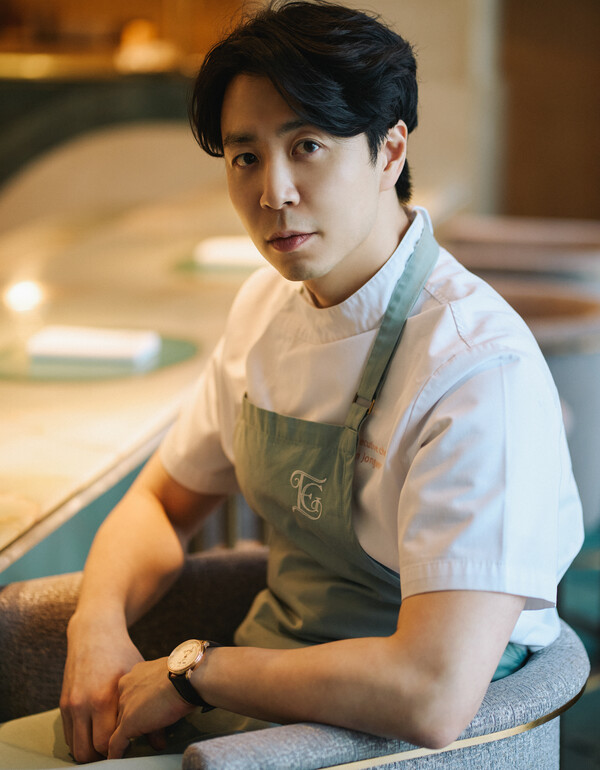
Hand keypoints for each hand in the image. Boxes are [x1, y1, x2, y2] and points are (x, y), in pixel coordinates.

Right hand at [60, 614, 142, 761]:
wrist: (95, 634)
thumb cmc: (122, 654)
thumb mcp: (137, 678)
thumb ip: (146, 711)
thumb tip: (159, 742)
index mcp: (104, 699)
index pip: (107, 743)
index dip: (119, 749)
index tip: (130, 745)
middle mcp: (83, 705)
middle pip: (88, 751)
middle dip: (103, 754)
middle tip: (118, 748)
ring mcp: (70, 705)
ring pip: (76, 747)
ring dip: (90, 749)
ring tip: (107, 742)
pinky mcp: (63, 704)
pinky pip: (68, 735)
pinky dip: (80, 739)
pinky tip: (96, 732)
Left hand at [108, 657, 193, 758]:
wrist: (185, 678)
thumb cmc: (184, 674)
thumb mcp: (170, 679)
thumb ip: (163, 691)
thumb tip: (168, 707)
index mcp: (136, 674)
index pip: (134, 695)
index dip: (144, 707)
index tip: (152, 714)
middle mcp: (126, 687)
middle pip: (128, 709)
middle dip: (141, 721)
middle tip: (154, 730)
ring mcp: (125, 705)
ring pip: (124, 725)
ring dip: (135, 735)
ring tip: (149, 743)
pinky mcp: (127, 723)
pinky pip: (117, 742)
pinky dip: (118, 752)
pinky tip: (118, 758)